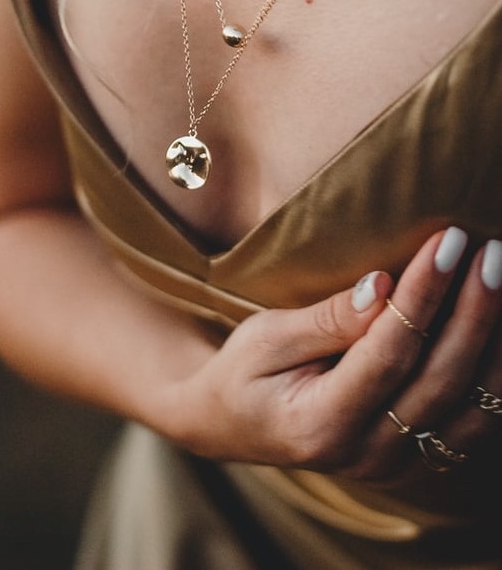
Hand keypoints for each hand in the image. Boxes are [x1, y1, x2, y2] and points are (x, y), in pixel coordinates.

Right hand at [169, 228, 501, 480]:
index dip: (422, 296)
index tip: (446, 242)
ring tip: (500, 280)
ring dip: (495, 342)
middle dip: (473, 311)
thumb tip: (380, 285)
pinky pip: (473, 423)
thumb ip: (325, 319)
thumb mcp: (265, 338)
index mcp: (320, 423)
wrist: (231, 425)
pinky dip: (494, 377)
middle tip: (491, 253)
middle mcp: (365, 453)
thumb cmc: (243, 372)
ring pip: (470, 408)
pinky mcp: (411, 458)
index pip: (388, 353)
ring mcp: (394, 464)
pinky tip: (500, 329)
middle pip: (439, 379)